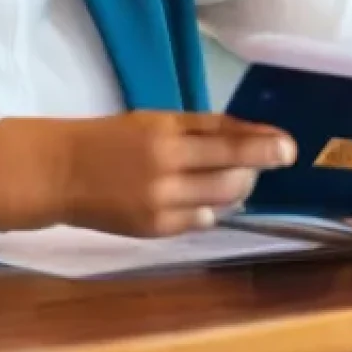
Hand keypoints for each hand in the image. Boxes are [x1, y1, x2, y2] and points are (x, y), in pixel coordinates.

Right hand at [0, 111, 296, 236]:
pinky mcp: (156, 230)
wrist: (62, 172)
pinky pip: (200, 220)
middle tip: (265, 159)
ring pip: (222, 200)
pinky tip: (202, 198)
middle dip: (256, 167)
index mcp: (165, 134)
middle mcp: (167, 168)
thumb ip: (197, 128)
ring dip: (238, 188)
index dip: (262, 143)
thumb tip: (245, 134)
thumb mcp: (152, 120)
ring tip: (235, 177)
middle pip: (232, 173)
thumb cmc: (110, 138)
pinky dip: (209, 208)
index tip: (289, 146)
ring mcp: (162, 204)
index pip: (227, 138)